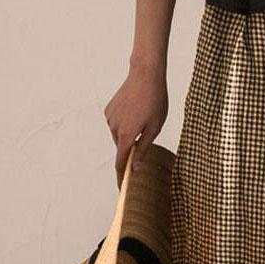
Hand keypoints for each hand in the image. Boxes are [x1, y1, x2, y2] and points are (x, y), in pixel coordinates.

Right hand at [103, 62, 167, 188]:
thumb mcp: (154, 128)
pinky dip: (125, 124)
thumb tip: (135, 167)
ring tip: (144, 118)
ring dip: (130, 134)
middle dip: (132, 149)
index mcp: (126, 135)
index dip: (121, 177)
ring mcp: (109, 118)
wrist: (145, 75)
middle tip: (147, 133)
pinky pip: (117, 124)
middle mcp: (113, 128)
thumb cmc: (155, 102)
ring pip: (120, 136)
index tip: (122, 188)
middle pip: (122, 148)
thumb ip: (143, 149)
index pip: (120, 163)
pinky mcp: (109, 110)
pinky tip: (136, 112)